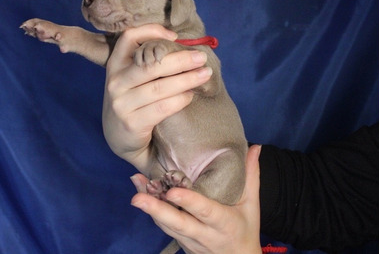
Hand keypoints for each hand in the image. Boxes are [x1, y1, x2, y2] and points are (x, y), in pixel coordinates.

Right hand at [102, 24, 212, 173]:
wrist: (121, 139)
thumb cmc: (134, 102)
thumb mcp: (131, 80)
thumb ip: (147, 63)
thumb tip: (178, 42)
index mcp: (115, 66)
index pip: (128, 38)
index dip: (151, 31)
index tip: (175, 37)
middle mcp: (115, 82)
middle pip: (150, 64)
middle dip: (180, 59)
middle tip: (202, 58)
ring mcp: (121, 104)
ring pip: (159, 87)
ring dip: (186, 79)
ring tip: (204, 75)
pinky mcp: (131, 123)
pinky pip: (162, 107)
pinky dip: (179, 100)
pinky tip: (190, 96)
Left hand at [130, 145, 262, 253]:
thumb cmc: (246, 229)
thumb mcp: (252, 204)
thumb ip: (250, 175)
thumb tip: (255, 147)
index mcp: (224, 223)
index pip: (205, 212)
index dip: (189, 202)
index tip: (172, 191)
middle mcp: (205, 235)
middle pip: (178, 224)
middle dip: (157, 211)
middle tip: (137, 198)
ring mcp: (190, 241)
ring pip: (167, 226)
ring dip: (150, 208)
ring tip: (136, 189)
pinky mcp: (181, 242)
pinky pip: (164, 227)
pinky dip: (152, 212)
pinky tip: (140, 194)